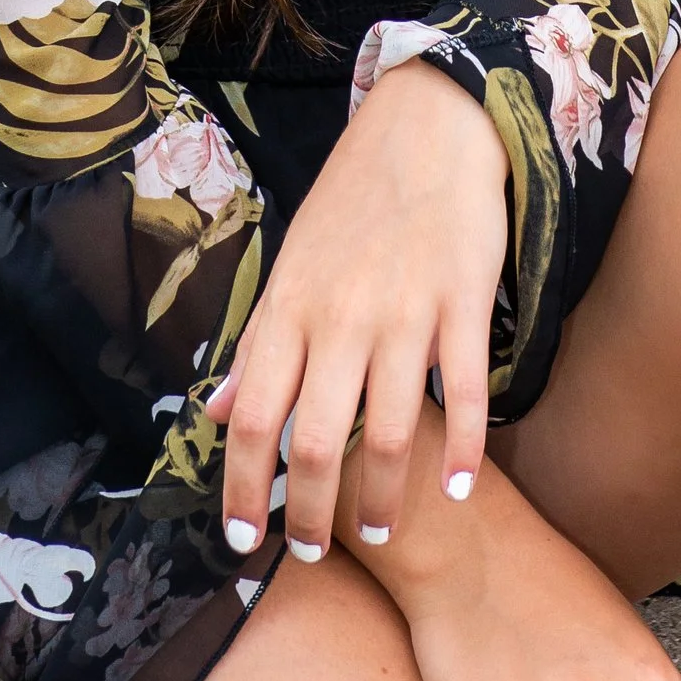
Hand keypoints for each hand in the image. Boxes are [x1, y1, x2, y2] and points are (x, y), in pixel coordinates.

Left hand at [205, 59, 506, 556]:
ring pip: (389, 432)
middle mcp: (341, 318)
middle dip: (311, 512)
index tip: (243, 538)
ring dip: (384, 497)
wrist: (427, 128)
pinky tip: (457, 487)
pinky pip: (463, 393)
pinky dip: (462, 450)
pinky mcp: (462, 304)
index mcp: (291, 309)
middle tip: (313, 551)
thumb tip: (217, 411)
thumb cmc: (353, 201)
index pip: (251, 417)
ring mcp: (405, 314)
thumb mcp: (291, 265)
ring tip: (383, 530)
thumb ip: (259, 343)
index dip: (241, 486)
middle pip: (316, 441)